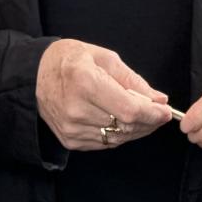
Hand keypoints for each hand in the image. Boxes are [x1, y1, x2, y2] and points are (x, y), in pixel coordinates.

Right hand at [36, 38, 173, 150]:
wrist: (34, 75)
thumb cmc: (71, 59)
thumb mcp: (105, 58)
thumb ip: (133, 80)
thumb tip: (158, 99)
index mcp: (86, 83)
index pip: (128, 109)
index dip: (152, 114)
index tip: (166, 111)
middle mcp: (77, 109)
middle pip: (126, 126)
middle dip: (149, 121)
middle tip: (160, 113)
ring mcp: (71, 128)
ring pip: (117, 138)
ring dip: (137, 130)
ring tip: (145, 117)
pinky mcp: (69, 139)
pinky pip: (105, 143)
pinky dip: (120, 134)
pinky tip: (124, 122)